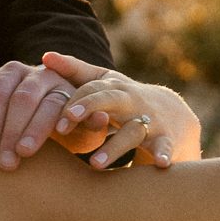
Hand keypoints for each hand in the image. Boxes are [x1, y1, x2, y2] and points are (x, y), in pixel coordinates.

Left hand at [0, 51, 106, 169]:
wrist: (64, 118)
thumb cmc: (20, 114)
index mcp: (14, 72)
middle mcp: (41, 74)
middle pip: (23, 99)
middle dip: (12, 132)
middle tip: (5, 162)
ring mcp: (68, 86)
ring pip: (53, 105)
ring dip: (39, 130)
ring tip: (27, 153)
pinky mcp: (92, 104)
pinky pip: (93, 110)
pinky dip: (92, 119)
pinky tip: (88, 130)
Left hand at [42, 52, 201, 168]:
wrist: (175, 115)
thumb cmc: (126, 99)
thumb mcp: (104, 83)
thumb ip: (75, 71)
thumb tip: (44, 57)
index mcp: (113, 88)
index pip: (90, 89)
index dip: (72, 102)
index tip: (56, 120)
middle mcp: (131, 100)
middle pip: (110, 98)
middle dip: (90, 106)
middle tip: (70, 118)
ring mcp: (151, 119)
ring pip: (132, 131)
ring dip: (114, 147)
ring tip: (94, 163)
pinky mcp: (167, 139)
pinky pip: (166, 146)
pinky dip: (165, 153)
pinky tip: (161, 163)